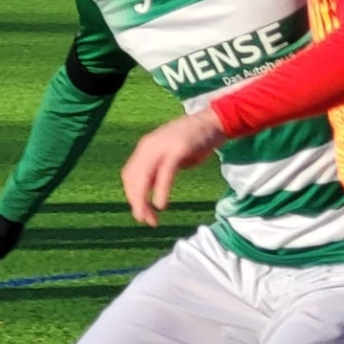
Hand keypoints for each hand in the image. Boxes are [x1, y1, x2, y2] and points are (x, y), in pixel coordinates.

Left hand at [121, 109, 226, 225]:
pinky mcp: (177, 150)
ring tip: (149, 218)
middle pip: (133, 178)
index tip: (140, 213)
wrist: (213, 122)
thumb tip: (151, 189)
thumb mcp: (172, 155)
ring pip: (144, 177)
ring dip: (144, 201)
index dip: (132, 196)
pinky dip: (160, 190)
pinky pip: (164, 174)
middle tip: (144, 221)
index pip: (129, 175)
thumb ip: (160, 169)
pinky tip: (160, 205)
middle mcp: (148, 146)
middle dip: (136, 202)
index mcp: (145, 148)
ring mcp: (162, 147)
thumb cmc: (194, 141)